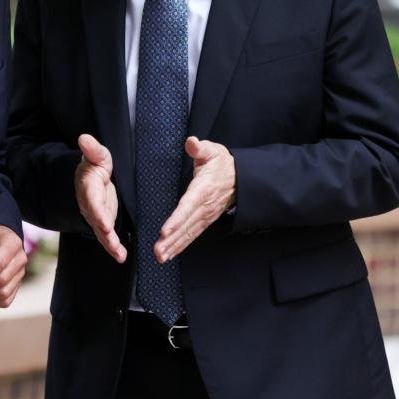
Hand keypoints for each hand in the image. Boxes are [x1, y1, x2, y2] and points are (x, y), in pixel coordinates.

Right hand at [74, 134, 125, 262]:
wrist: (89, 180)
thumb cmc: (95, 166)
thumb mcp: (97, 156)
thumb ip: (92, 150)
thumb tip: (84, 138)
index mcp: (88, 187)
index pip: (92, 201)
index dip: (98, 212)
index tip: (104, 222)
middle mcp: (90, 205)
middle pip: (96, 221)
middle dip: (104, 233)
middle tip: (113, 241)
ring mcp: (96, 216)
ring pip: (101, 233)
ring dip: (110, 244)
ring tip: (119, 254)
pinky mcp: (104, 223)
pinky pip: (107, 237)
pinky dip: (113, 248)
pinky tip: (122, 256)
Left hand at [155, 137, 235, 262]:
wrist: (240, 177)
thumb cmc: (222, 164)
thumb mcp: (212, 151)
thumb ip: (200, 148)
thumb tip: (191, 143)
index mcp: (203, 189)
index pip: (188, 206)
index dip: (177, 219)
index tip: (165, 230)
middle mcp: (204, 206)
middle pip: (186, 225)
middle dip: (172, 239)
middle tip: (158, 250)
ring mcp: (205, 216)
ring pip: (188, 233)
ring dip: (174, 246)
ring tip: (160, 256)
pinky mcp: (204, 221)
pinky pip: (192, 235)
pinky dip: (181, 246)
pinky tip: (170, 254)